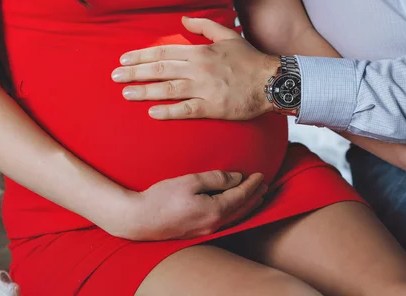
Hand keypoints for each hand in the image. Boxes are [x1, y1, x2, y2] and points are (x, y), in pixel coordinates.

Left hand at [111, 17, 279, 119]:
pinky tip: (152, 112)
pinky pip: (186, 110)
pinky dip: (168, 111)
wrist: (272, 81)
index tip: (123, 59)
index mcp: (199, 52)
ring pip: (168, 89)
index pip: (163, 52)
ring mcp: (204, 88)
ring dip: (144, 91)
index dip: (141, 56)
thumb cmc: (249, 59)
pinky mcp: (212, 107)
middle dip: (134, 72)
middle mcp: (198, 69)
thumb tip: (184, 18)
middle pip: (159, 70)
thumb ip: (204, 25)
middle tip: (114, 76)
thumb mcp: (228, 35)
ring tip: (125, 93)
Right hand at [111, 171, 267, 240]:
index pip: (241, 196)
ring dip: (247, 206)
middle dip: (255, 196)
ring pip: (236, 218)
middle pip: (242, 209)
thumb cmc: (161, 198)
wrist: (140, 219)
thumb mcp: (190, 181)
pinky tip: (234, 208)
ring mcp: (207, 231)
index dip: (252, 184)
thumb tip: (237, 178)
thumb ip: (216, 179)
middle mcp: (214, 224)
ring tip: (256, 196)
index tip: (260, 174)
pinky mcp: (198, 232)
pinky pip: (226, 222)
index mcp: (215, 210)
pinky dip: (236, 213)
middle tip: (265, 185)